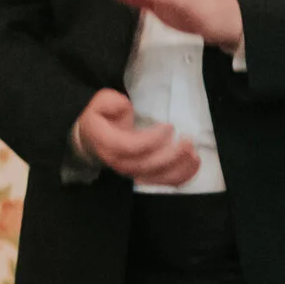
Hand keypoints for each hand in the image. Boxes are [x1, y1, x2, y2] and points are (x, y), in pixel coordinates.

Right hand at [69, 84, 202, 189]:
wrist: (90, 141)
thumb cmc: (100, 119)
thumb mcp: (100, 103)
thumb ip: (109, 102)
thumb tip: (125, 106)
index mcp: (106, 143)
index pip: (129, 147)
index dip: (151, 140)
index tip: (169, 126)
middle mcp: (117, 162)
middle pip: (145, 166)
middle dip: (170, 155)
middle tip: (187, 140)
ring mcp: (130, 172)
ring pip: (155, 178)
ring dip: (178, 168)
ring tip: (193, 153)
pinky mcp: (142, 176)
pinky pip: (162, 181)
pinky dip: (180, 176)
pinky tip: (194, 164)